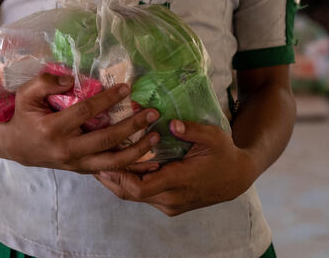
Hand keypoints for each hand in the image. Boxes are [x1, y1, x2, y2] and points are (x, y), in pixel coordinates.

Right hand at [0, 73, 161, 174]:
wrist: (17, 147)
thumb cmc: (24, 116)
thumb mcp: (26, 94)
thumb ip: (45, 82)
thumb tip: (72, 79)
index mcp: (53, 128)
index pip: (86, 112)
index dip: (107, 99)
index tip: (126, 88)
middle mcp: (67, 149)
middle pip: (106, 139)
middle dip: (131, 126)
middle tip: (151, 113)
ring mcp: (77, 163)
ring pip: (112, 161)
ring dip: (138, 150)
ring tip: (156, 136)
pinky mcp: (83, 170)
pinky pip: (112, 170)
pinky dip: (132, 167)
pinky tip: (150, 160)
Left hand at [95, 120, 256, 216]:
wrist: (236, 179)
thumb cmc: (224, 154)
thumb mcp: (213, 136)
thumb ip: (192, 130)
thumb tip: (172, 123)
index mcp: (179, 181)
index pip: (140, 187)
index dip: (120, 175)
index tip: (105, 157)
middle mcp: (171, 198)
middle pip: (131, 194)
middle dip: (110, 177)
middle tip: (91, 156)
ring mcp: (170, 204)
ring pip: (134, 197)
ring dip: (116, 181)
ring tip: (98, 160)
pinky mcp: (169, 204)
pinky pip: (142, 196)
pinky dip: (128, 183)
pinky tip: (117, 167)